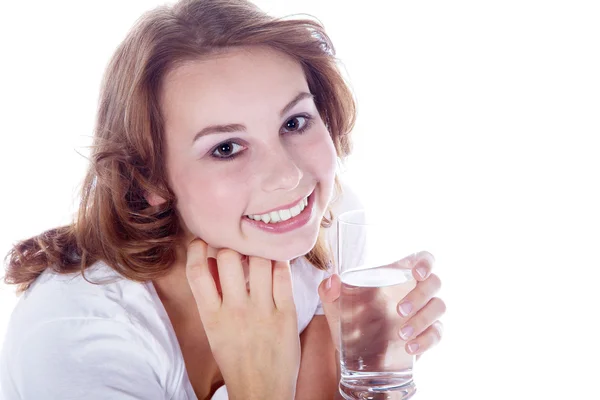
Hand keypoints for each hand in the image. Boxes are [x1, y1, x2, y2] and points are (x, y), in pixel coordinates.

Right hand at [185, 239, 300, 399]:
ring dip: (258, 250)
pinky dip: (279, 261)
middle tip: (239, 245)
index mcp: (211, 316)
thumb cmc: (237, 358)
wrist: (261, 390)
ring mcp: (262, 311)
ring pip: (259, 260)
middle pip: (228, 257)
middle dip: (232, 245)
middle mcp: (235, 310)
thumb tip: (212, 261)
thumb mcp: (214, 330)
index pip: (196, 272)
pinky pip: (282, 274)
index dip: (196, 248)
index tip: (203, 239)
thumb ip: (213, 298)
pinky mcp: (286, 313)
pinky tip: (277, 262)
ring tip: (259, 252)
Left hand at [318, 251, 444, 360]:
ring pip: (439, 306)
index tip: (418, 273)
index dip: (426, 262)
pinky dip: (427, 340)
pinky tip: (410, 347)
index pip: (422, 259)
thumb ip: (329, 291)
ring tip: (401, 334)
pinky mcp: (427, 334)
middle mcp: (414, 290)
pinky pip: (437, 332)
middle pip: (434, 282)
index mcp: (397, 275)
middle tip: (398, 310)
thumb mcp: (334, 305)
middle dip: (420, 295)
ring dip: (422, 319)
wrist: (351, 352)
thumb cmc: (347, 318)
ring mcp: (423, 312)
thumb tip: (332, 281)